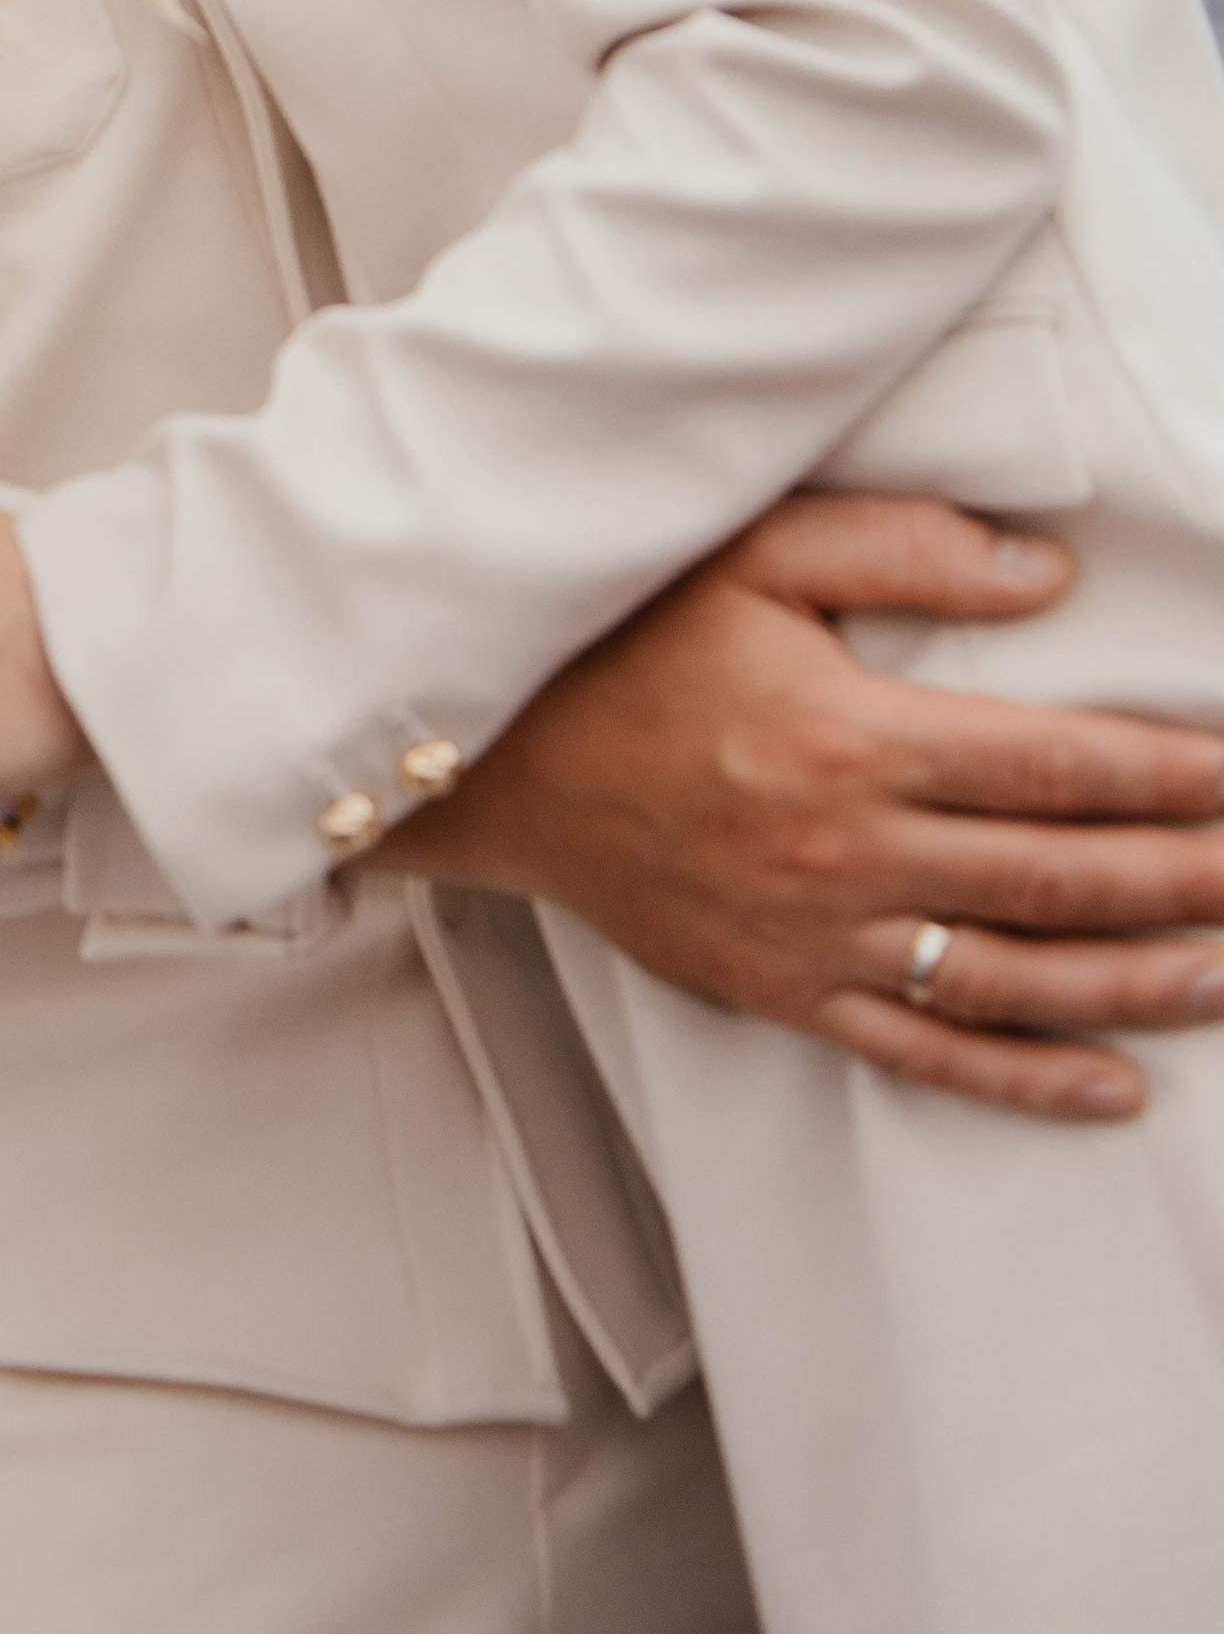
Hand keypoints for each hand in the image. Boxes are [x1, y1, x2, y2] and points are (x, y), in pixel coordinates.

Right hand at [394, 492, 1223, 1121]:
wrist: (480, 752)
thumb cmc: (615, 637)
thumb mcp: (750, 552)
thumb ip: (901, 547)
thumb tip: (1044, 574)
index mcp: (849, 736)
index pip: (1053, 763)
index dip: (1166, 773)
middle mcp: (843, 850)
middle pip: (1057, 877)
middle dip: (1184, 878)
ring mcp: (812, 936)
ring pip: (1011, 977)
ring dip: (1134, 983)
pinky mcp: (775, 991)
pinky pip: (920, 1053)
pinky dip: (1022, 1079)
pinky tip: (1109, 1085)